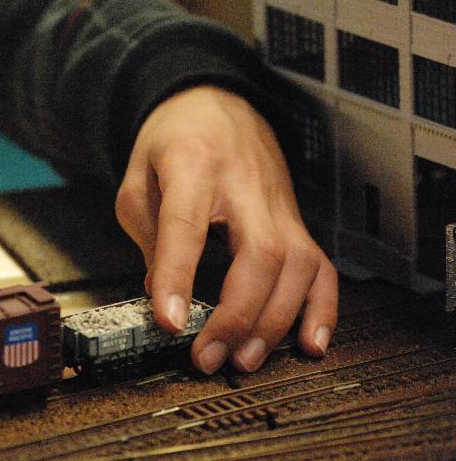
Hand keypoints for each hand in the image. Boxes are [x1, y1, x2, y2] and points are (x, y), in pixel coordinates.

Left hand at [115, 85, 337, 373]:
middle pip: (259, 253)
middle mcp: (245, 185)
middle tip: (208, 357)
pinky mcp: (296, 220)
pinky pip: (321, 267)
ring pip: (296, 266)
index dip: (179, 276)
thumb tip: (161, 293)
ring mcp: (278, 204)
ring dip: (274, 322)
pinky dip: (321, 310)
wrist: (215, 101)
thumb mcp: (138, 179)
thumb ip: (147, 234)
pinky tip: (309, 344)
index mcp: (193, 166)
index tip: (169, 322)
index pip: (187, 225)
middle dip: (237, 315)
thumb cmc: (172, 140)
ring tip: (244, 359)